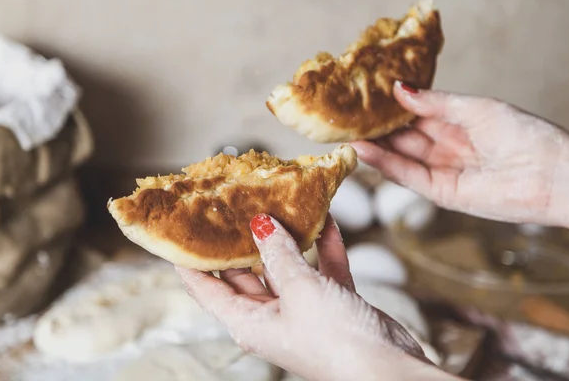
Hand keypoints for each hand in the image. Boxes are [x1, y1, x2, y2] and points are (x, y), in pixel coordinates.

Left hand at [175, 214, 459, 380]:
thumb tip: (260, 223)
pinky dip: (323, 247)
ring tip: (279, 203)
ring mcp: (302, 311)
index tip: (179, 232)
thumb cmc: (335, 340)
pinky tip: (326, 219)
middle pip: (245, 273)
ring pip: (286, 268)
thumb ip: (279, 254)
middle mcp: (270, 317)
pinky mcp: (331, 305)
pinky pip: (321, 270)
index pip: (206, 289)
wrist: (389, 369)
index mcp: (249, 322)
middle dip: (240, 240)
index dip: (189, 262)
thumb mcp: (300, 290)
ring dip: (287, 239)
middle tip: (233, 206)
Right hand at [351, 81, 568, 227]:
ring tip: (346, 133)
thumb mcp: (475, 109)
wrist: (553, 174)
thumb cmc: (525, 135)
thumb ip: (435, 103)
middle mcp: (446, 147)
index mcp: (457, 124)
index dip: (390, 107)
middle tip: (346, 116)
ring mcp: (442, 171)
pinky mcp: (442, 193)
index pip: (415, 114)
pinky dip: (385, 164)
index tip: (364, 97)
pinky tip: (364, 151)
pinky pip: (408, 176)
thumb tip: (399, 89)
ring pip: (400, 157)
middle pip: (402, 136)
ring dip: (374, 146)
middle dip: (376, 127)